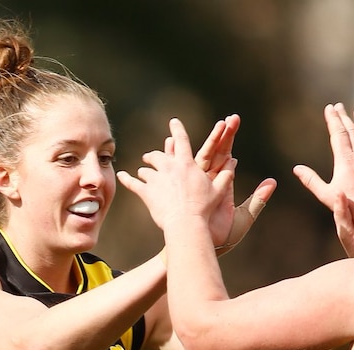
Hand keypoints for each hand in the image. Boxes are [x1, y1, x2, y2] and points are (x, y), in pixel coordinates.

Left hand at [118, 116, 274, 253]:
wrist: (186, 223)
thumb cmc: (204, 208)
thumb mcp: (218, 191)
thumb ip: (225, 176)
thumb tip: (233, 163)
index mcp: (186, 164)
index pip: (181, 140)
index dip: (177, 129)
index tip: (173, 122)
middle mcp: (169, 167)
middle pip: (157, 155)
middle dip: (153, 155)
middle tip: (150, 157)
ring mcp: (155, 179)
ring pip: (145, 170)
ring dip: (144, 171)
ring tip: (142, 173)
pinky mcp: (145, 192)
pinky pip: (132, 183)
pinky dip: (126, 179)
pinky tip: (120, 176)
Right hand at [293, 104, 353, 256]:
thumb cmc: (348, 209)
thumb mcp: (326, 195)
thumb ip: (311, 181)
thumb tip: (296, 169)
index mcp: (345, 160)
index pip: (338, 134)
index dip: (332, 120)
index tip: (329, 108)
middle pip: (352, 130)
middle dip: (344, 116)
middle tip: (339, 106)